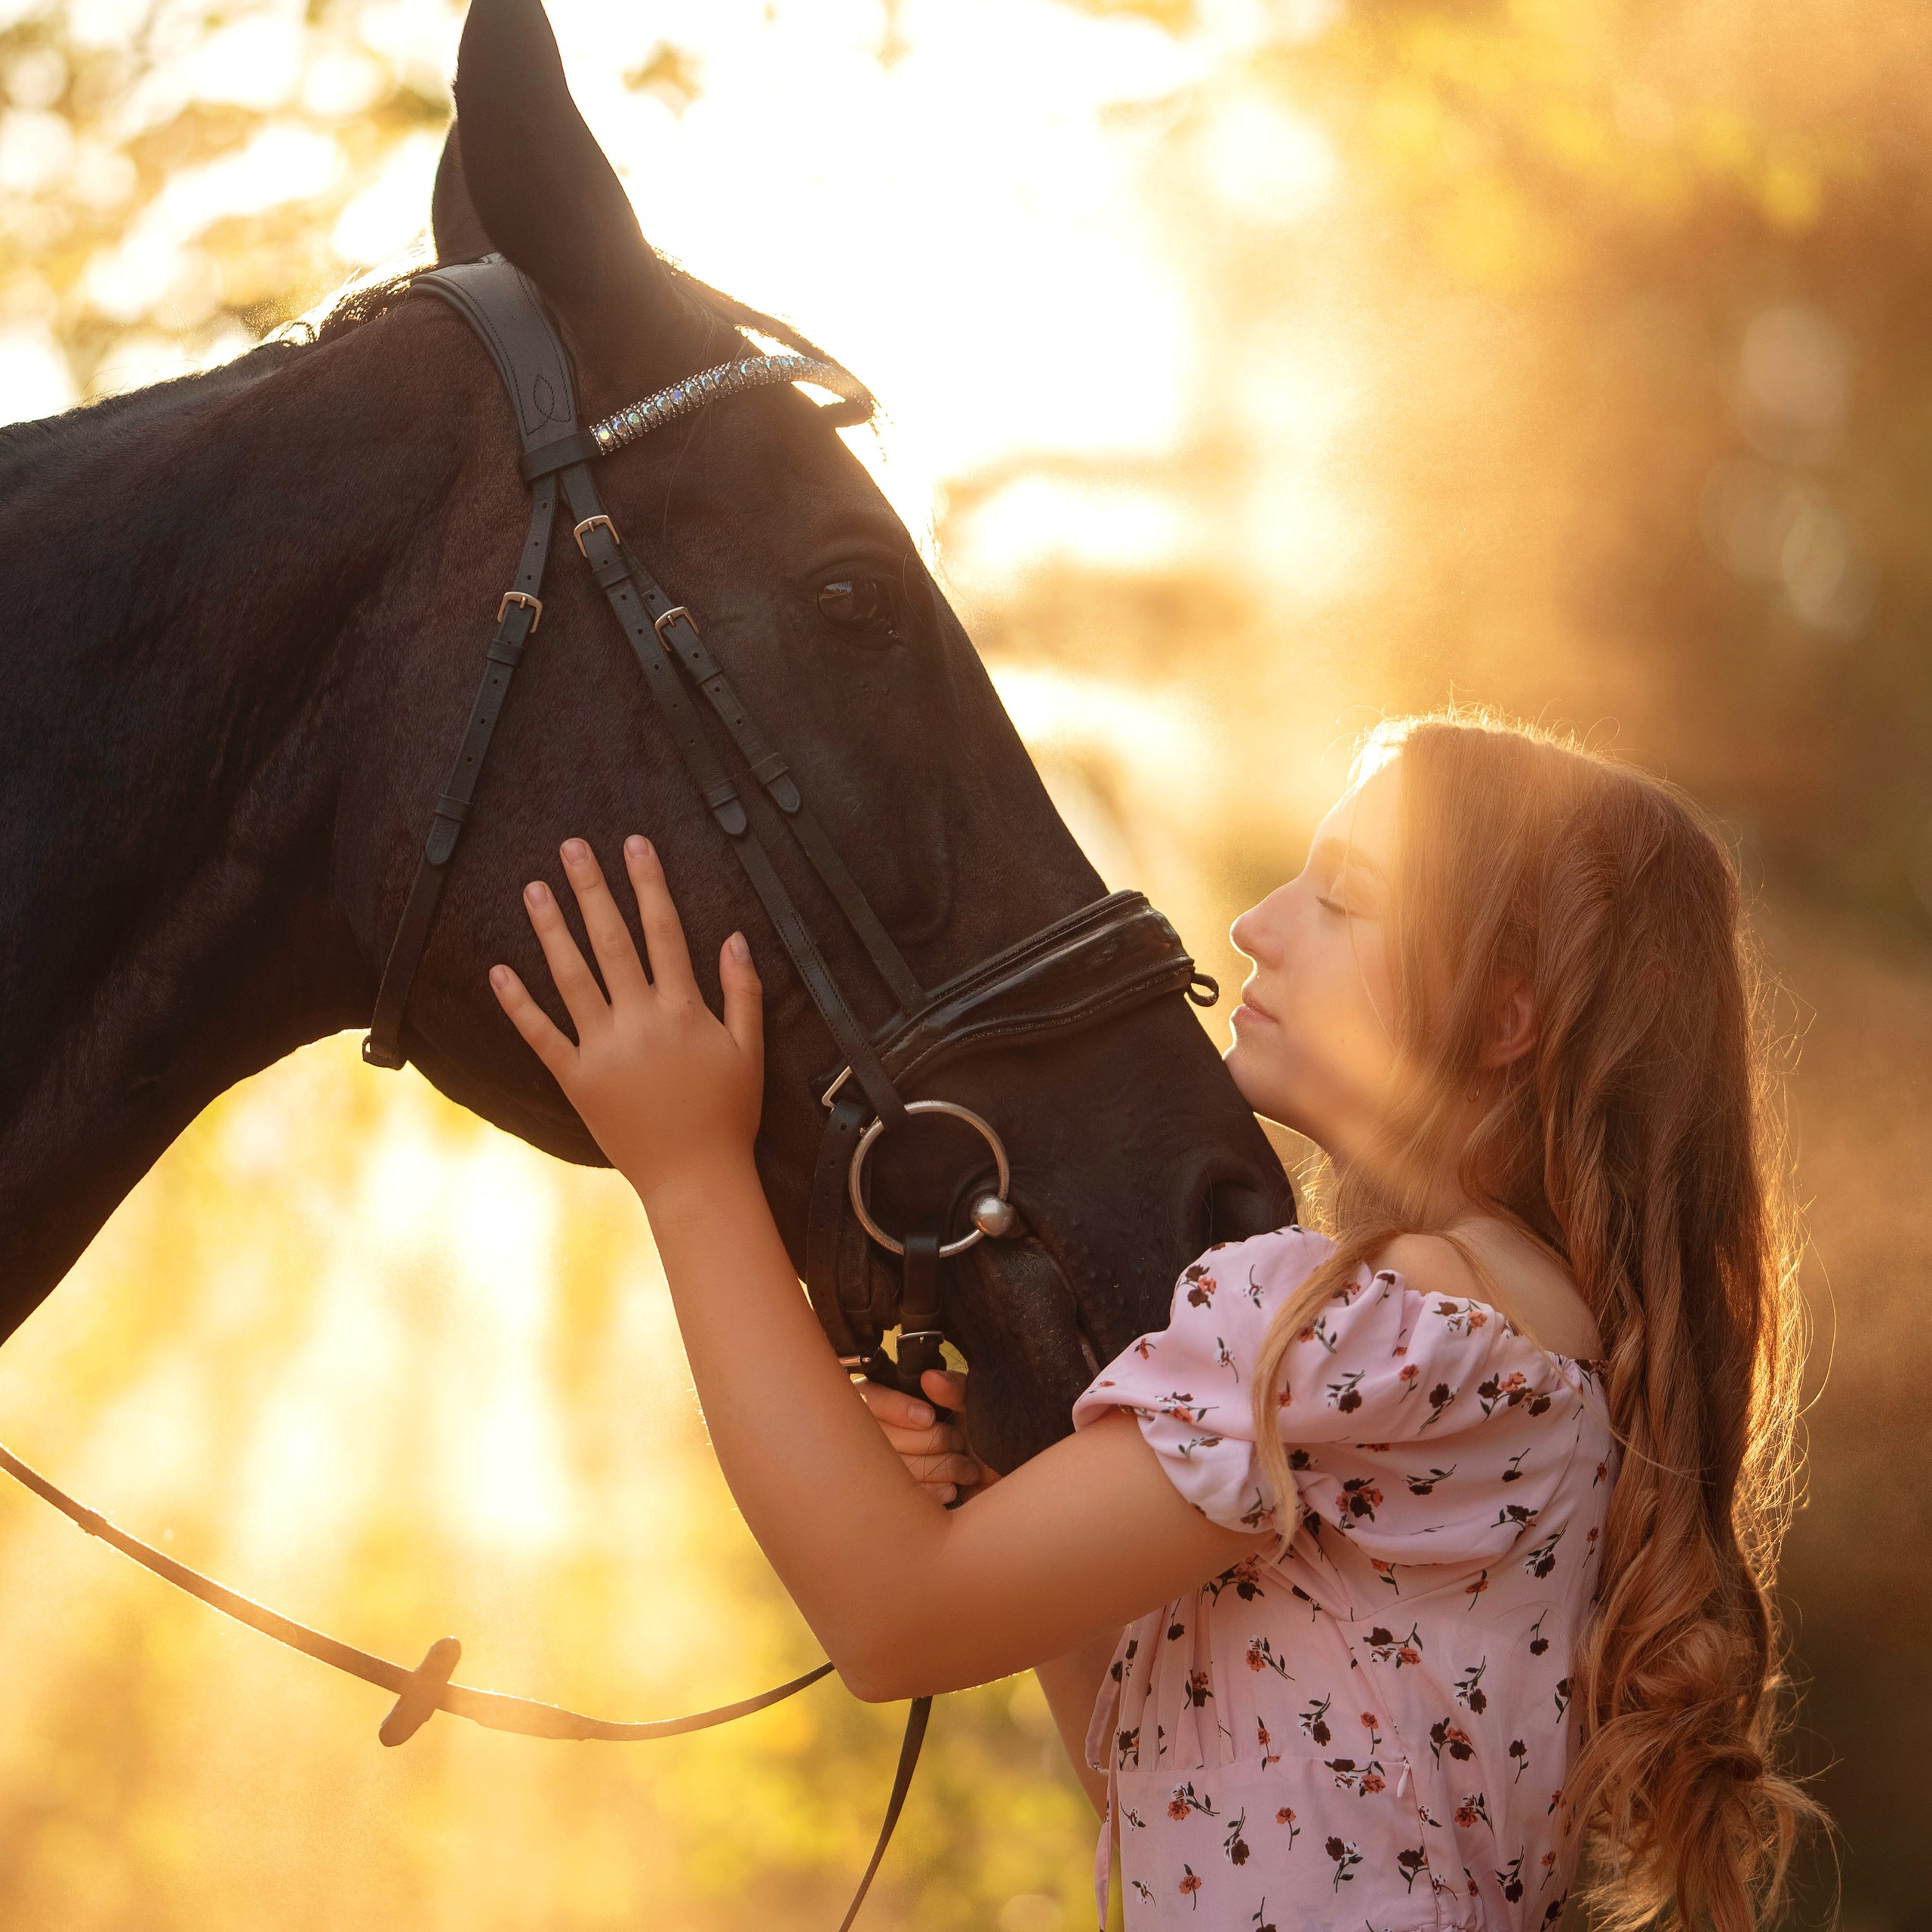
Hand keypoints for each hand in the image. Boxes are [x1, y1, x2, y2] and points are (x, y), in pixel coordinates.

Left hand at [489, 835, 763, 1206]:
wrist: (696, 1177)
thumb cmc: (730, 1113)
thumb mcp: (750, 1050)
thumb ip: (743, 992)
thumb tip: (735, 938)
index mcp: (684, 1010)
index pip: (663, 931)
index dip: (648, 884)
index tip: (634, 845)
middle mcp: (640, 1021)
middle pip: (611, 941)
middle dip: (592, 889)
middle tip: (572, 848)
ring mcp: (604, 1050)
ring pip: (571, 977)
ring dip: (551, 930)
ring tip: (534, 889)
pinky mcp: (577, 1080)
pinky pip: (541, 1035)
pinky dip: (518, 1004)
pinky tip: (498, 971)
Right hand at [857, 1368, 1000, 1504]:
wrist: (995, 1474)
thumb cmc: (979, 1432)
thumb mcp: (972, 1404)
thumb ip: (954, 1387)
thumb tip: (929, 1378)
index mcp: (891, 1399)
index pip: (872, 1398)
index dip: (897, 1408)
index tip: (928, 1418)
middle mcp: (877, 1429)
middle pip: (883, 1436)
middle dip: (930, 1440)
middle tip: (959, 1442)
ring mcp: (881, 1465)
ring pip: (893, 1467)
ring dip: (937, 1467)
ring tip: (965, 1467)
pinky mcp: (894, 1494)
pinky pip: (900, 1493)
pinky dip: (930, 1490)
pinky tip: (951, 1488)